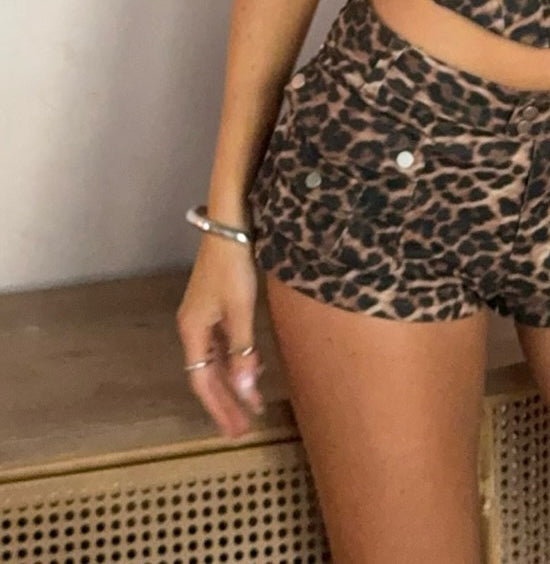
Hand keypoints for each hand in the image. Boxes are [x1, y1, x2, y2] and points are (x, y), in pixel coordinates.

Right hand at [177, 234, 264, 436]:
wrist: (229, 226)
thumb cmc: (232, 265)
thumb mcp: (239, 309)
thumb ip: (242, 350)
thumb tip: (244, 389)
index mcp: (192, 330)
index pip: (202, 382)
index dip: (218, 407)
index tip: (236, 429)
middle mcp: (193, 326)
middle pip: (207, 374)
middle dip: (225, 401)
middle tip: (243, 427)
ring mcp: (203, 316)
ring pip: (216, 360)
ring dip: (233, 381)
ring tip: (252, 404)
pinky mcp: (215, 306)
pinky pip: (223, 344)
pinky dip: (236, 360)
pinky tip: (252, 368)